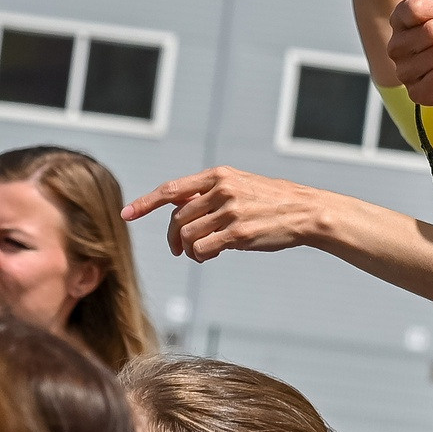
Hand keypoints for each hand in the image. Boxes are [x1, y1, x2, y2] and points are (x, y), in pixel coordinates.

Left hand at [123, 168, 326, 261]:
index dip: (145, 203)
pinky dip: (201, 256)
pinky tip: (210, 255)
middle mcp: (221, 190)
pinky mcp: (238, 232)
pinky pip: (204, 249)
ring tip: (203, 252)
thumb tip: (180, 213)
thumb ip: (209, 194)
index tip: (127, 214)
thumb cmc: (272, 201)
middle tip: (178, 250)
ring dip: (191, 249)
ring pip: (189, 235)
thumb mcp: (239, 186)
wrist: (305, 211)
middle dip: (174, 238)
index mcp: (218, 175)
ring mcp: (230, 211)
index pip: (171, 189)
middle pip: (178, 218)